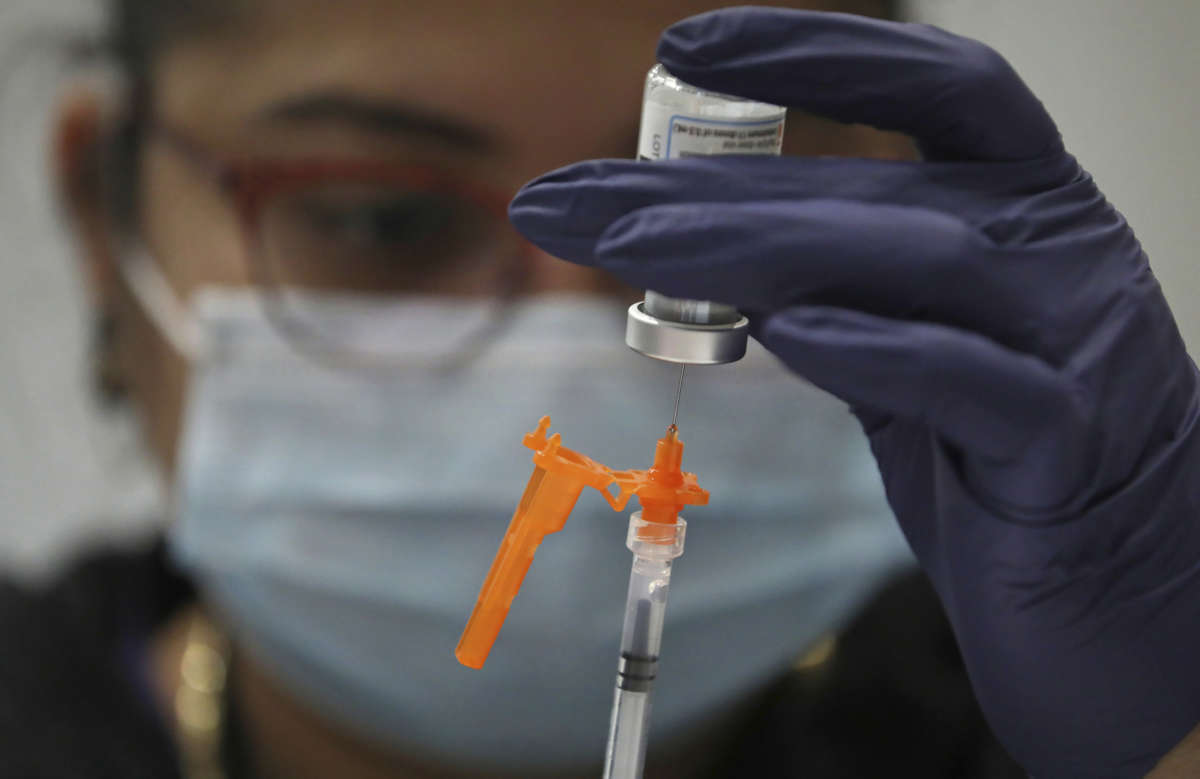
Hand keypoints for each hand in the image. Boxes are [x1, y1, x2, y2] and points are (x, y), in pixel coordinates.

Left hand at [509, 8, 1199, 776]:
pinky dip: (873, 346)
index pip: (933, 88)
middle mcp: (1060, 252)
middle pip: (874, 185)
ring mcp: (1077, 343)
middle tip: (573, 196)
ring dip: (758, 247)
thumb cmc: (1008, 474)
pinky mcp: (1068, 447)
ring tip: (633, 246)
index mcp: (1026, 212)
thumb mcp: (915, 362)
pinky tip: (781, 330)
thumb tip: (702, 248)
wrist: (1135, 612)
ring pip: (915, 257)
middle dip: (706, 186)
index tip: (686, 47)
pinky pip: (969, 379)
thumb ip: (838, 296)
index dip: (814, 52)